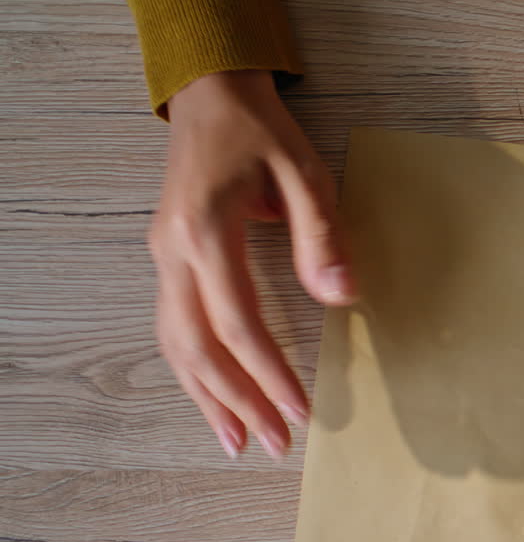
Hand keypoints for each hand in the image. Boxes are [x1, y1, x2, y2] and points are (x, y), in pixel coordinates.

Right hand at [148, 70, 354, 459]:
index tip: (299, 410)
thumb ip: (323, 235)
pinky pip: (173, 328)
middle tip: (273, 444)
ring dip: (207, 397)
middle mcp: (173, 253)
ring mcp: (163, 258)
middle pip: (198, 347)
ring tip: (237, 441)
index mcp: (207, 232)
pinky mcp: (167, 261)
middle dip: (237, 401)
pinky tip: (212, 399)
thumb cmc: (261, 131)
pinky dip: (191, 371)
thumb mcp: (305, 172)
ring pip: (175, 345)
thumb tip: (342, 296)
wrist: (210, 96)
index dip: (269, 373)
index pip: (237, 323)